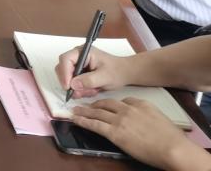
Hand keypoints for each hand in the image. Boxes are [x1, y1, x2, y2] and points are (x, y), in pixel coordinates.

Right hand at [56, 45, 133, 96]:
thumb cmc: (117, 71)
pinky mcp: (79, 72)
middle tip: (78, 93)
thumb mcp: (105, 77)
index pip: (66, 59)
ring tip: (91, 91)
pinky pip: (72, 82)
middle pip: (62, 68)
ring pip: (67, 77)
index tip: (68, 87)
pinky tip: (91, 90)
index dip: (64, 73)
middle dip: (69, 82)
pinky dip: (79, 89)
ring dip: (76, 87)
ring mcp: (77, 64)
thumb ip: (89, 80)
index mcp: (83, 52)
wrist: (125, 73)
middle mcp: (77, 56)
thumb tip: (73, 85)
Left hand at [71, 98, 204, 170]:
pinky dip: (83, 121)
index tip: (105, 105)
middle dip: (94, 104)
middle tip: (84, 104)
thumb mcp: (159, 117)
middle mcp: (127, 109)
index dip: (111, 103)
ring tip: (75, 110)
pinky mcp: (115, 133)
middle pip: (106, 103)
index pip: (122, 100)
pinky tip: (75, 119)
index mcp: (140, 104)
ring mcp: (120, 120)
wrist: (173, 148)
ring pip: (97, 112)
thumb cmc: (171, 137)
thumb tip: (141, 118)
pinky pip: (95, 124)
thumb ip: (147, 114)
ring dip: (84, 111)